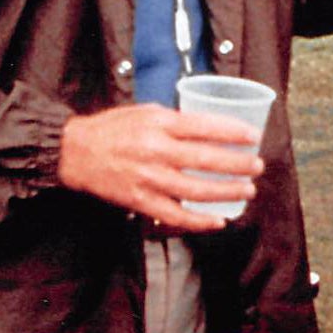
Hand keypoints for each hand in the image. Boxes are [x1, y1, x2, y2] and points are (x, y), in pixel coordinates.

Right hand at [56, 105, 262, 231]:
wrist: (75, 152)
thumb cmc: (112, 128)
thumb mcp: (145, 111)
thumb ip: (176, 120)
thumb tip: (209, 126)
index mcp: (160, 124)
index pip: (206, 127)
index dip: (233, 132)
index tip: (253, 136)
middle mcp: (157, 151)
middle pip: (208, 160)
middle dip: (239, 164)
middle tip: (258, 166)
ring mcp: (150, 179)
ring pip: (197, 190)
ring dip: (227, 192)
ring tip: (247, 190)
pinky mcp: (141, 201)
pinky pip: (176, 215)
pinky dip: (199, 220)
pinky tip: (218, 220)